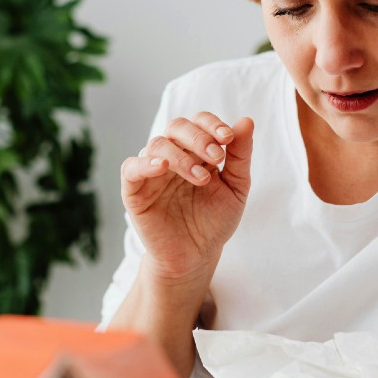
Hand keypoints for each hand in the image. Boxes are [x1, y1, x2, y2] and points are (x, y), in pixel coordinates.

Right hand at [120, 113, 253, 284]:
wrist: (197, 256)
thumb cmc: (215, 220)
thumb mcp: (236, 188)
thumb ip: (240, 156)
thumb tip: (246, 121)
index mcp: (196, 150)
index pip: (199, 122)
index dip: (212, 124)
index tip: (229, 138)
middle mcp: (172, 155)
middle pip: (177, 127)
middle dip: (198, 138)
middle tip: (216, 157)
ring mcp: (152, 171)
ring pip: (157, 145)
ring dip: (181, 156)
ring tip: (201, 178)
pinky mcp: (134, 191)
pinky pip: (131, 168)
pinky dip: (145, 164)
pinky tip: (162, 168)